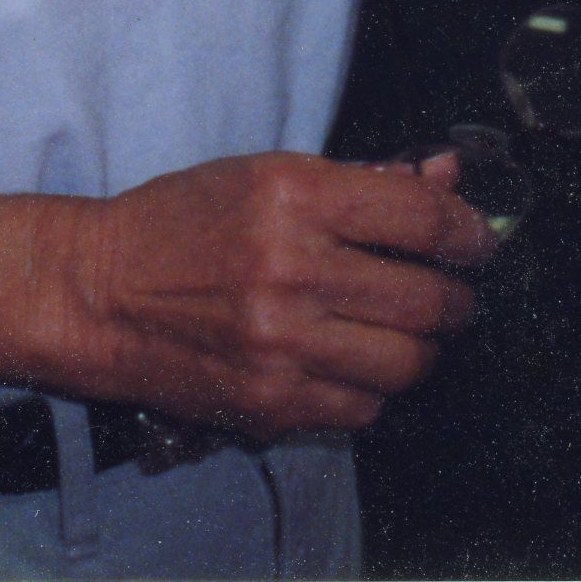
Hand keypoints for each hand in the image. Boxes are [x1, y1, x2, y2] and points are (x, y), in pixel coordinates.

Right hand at [61, 150, 494, 439]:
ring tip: (404, 328)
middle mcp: (292, 270)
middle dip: (456, 297)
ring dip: (421, 346)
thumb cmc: (182, 222)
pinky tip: (351, 358)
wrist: (102, 293)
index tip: (478, 238)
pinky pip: (365, 407)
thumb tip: (447, 176)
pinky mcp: (273, 403)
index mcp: (291, 195)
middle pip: (427, 299)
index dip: (468, 229)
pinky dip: (373, 386)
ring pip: (408, 362)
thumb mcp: (264, 174)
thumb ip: (361, 181)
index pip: (421, 218)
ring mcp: (283, 345)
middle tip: (450, 290)